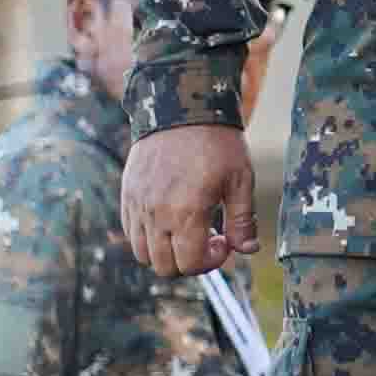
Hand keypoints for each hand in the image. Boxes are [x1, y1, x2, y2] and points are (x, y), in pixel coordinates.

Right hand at [122, 124, 258, 277]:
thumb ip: (242, 220)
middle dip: (189, 262)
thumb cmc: (217, 143)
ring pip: (143, 254)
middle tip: (207, 239)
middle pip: (164, 266)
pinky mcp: (128, 195)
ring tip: (187, 231)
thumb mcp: (240, 180)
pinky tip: (169, 219)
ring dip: (167, 253)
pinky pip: (131, 233)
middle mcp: (156, 213)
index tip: (223, 242)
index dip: (211, 261)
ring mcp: (138, 205)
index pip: (190, 263)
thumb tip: (247, 250)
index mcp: (186, 212)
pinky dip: (148, 238)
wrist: (182, 108)